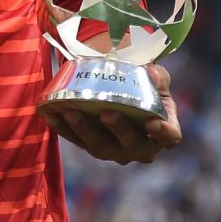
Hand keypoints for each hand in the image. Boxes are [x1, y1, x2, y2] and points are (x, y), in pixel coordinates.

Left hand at [43, 64, 182, 163]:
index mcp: (162, 131)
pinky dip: (62, 128)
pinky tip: (51, 114)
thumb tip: (150, 72)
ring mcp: (113, 149)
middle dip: (119, 131)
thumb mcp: (155, 77)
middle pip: (133, 146)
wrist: (121, 88)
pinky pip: (75, 140)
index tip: (152, 123)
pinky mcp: (89, 144)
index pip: (169, 138)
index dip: (163, 134)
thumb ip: (157, 76)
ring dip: (85, 131)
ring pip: (100, 148)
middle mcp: (139, 146)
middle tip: (107, 113)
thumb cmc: (144, 85)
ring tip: (72, 112)